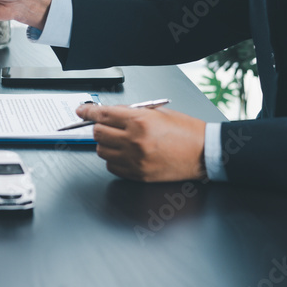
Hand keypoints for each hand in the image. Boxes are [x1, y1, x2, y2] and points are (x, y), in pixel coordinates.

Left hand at [76, 104, 206, 181]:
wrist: (205, 153)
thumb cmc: (186, 131)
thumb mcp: (159, 113)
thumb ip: (132, 112)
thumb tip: (111, 113)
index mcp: (140, 121)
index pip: (103, 115)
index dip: (88, 111)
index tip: (81, 111)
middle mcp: (134, 141)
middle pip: (98, 133)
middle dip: (99, 127)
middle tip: (106, 126)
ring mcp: (135, 160)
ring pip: (102, 151)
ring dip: (106, 144)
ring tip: (120, 140)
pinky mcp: (138, 174)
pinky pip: (112, 166)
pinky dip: (114, 159)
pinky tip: (125, 154)